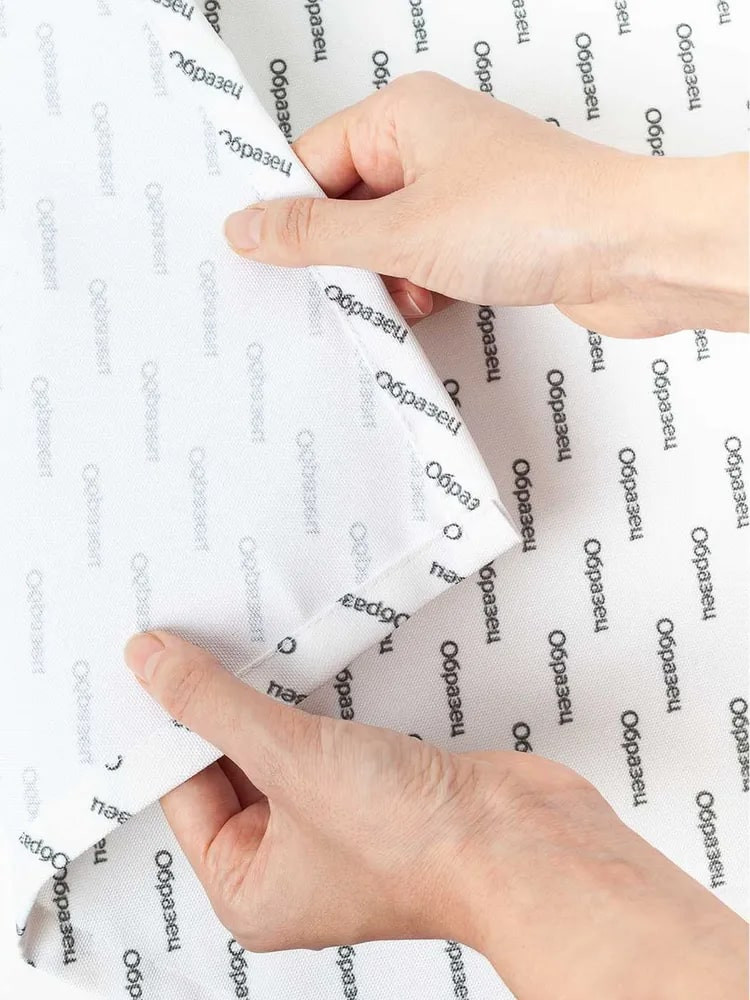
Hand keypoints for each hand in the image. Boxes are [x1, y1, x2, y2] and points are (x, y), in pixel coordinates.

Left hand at [124, 631, 746, 998]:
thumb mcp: (289, 758)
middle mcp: (291, 865)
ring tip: (248, 644)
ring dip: (273, 702)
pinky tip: (305, 665)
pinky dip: (317, 706)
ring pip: (282, 750)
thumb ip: (215, 706)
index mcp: (250, 888)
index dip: (171, 726)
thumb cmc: (414, 843)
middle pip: (233, 768)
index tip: (161, 663)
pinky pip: (327, 742)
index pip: (186, 793)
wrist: (522, 843)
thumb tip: (151, 665)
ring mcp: (339, 827)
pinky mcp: (379, 792)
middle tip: (201, 642)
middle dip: (223, 709)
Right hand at [223, 72, 747, 337]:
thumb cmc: (542, 215)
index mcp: (405, 116)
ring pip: (388, 240)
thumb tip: (253, 228)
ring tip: (399, 296)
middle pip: (349, 204)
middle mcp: (432, 146)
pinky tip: (428, 305)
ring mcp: (461, 192)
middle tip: (333, 289)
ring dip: (384, 279)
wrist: (633, 253)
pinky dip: (419, 289)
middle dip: (342, 255)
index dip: (287, 213)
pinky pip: (426, 262)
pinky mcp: (486, 235)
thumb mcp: (403, 232)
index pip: (314, 160)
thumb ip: (319, 236)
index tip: (260, 256)